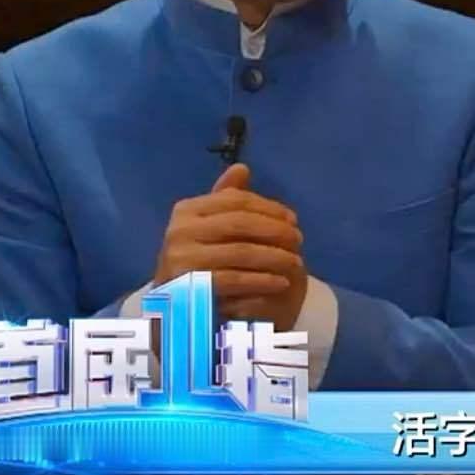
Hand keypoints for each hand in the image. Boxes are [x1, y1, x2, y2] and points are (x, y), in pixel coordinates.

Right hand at [153, 164, 307, 328]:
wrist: (175, 307)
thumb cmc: (200, 259)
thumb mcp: (211, 226)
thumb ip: (226, 200)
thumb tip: (241, 168)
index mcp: (186, 210)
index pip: (236, 201)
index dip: (269, 208)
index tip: (293, 219)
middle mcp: (178, 231)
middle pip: (241, 223)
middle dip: (276, 231)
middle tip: (299, 240)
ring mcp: (180, 259)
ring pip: (241, 252)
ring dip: (276, 257)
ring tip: (297, 263)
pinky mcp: (188, 287)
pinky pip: (234, 280)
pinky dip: (262, 280)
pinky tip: (281, 282)